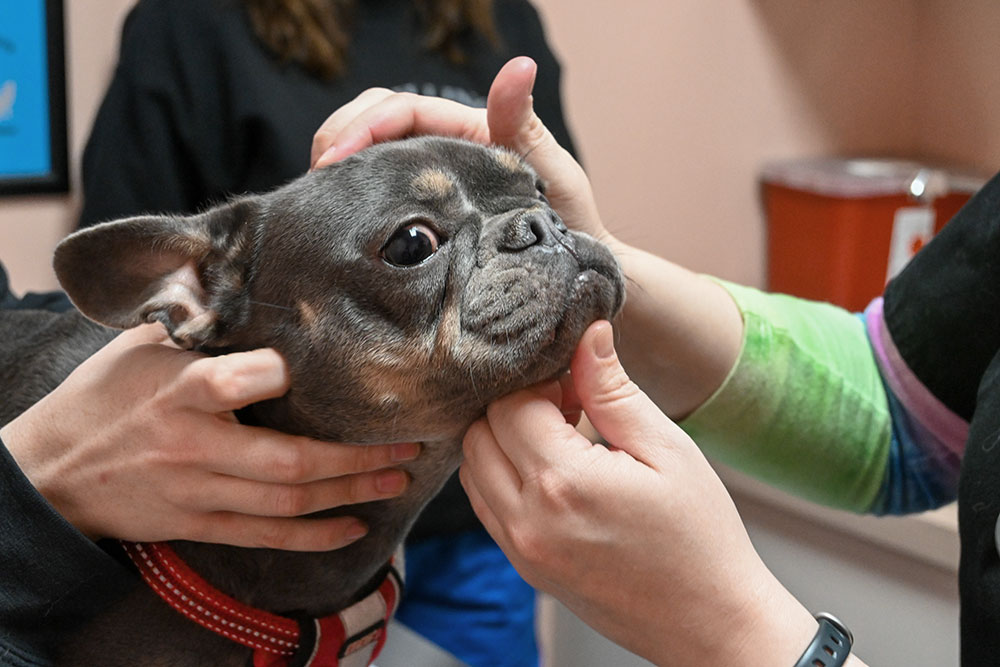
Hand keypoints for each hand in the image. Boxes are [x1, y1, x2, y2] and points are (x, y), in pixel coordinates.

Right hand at [1, 324, 418, 550]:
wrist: (52, 472)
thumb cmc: (105, 396)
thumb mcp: (142, 347)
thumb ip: (197, 322)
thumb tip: (252, 273)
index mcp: (178, 392)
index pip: (232, 382)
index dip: (277, 375)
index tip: (330, 363)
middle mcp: (193, 446)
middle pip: (287, 460)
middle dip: (357, 457)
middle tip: (409, 445)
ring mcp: (198, 492)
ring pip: (287, 502)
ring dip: (350, 493)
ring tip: (398, 480)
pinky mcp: (198, 523)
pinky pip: (266, 536)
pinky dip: (314, 535)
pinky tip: (356, 525)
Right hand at [310, 57, 610, 242]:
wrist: (570, 274)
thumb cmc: (567, 219)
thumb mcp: (550, 170)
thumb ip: (523, 124)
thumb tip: (519, 67)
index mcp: (467, 129)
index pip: (402, 110)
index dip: (362, 126)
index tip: (332, 159)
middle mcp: (444, 147)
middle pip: (376, 121)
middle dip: (338, 138)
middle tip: (315, 179)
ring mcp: (431, 177)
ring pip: (372, 155)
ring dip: (339, 166)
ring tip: (317, 197)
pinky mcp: (425, 210)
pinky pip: (381, 191)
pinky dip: (354, 195)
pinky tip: (340, 216)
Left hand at [459, 321, 816, 665]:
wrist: (711, 622)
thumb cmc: (700, 537)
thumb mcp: (667, 450)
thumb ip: (613, 390)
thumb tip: (587, 335)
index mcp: (563, 483)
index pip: (510, 404)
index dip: (540, 383)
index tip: (575, 385)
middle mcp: (527, 520)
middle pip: (479, 433)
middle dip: (515, 408)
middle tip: (568, 408)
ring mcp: (521, 549)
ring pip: (473, 470)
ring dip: (504, 441)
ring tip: (561, 440)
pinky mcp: (524, 567)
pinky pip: (486, 506)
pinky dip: (504, 477)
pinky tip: (553, 473)